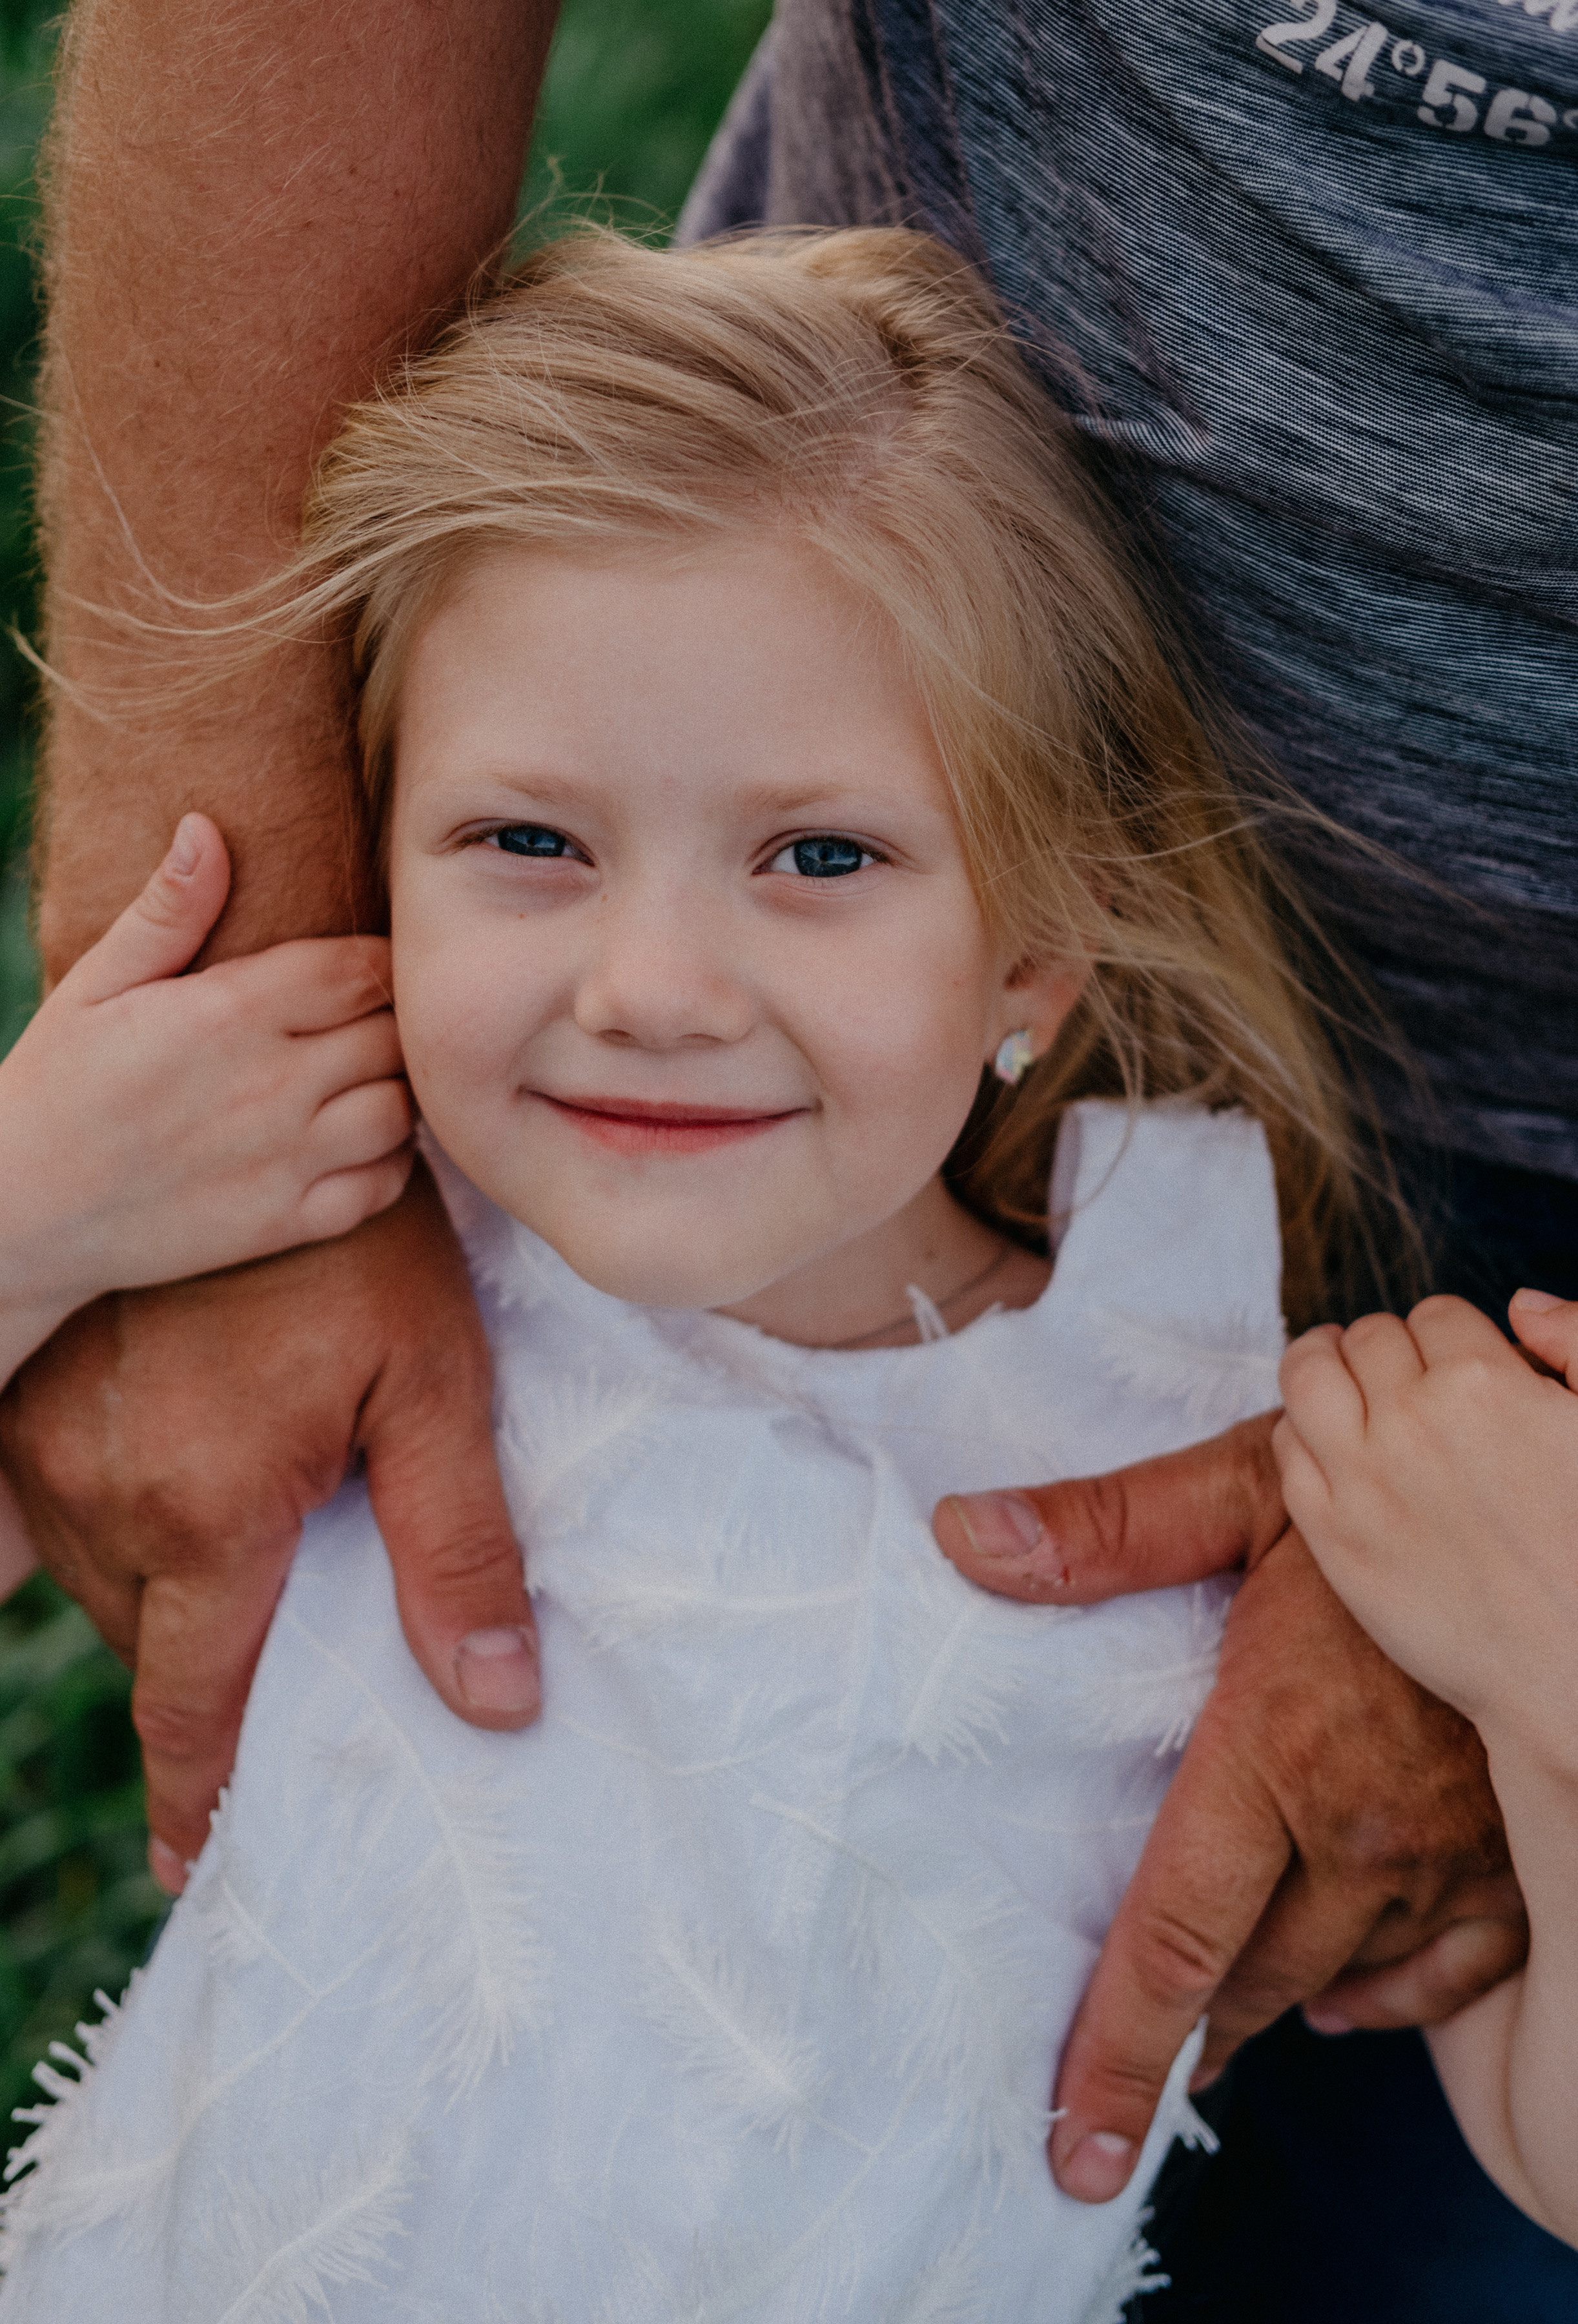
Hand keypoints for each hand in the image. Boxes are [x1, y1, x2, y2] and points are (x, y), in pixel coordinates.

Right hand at [0, 814, 412, 1334]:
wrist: (22, 1213)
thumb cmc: (57, 1088)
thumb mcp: (95, 986)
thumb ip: (167, 913)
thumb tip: (206, 829)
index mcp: (228, 1013)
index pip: (360, 968)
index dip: (379, 960)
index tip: (364, 965)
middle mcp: (270, 1085)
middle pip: (393, 1036)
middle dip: (393, 1022)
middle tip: (369, 1021)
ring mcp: (284, 1159)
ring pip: (402, 1110)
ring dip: (398, 1089)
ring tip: (368, 1077)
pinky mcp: (286, 1221)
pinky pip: (384, 1186)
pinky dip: (391, 1162)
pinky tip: (360, 1142)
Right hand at [0, 1159, 539, 1891]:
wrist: (270, 1113)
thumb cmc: (368, 1251)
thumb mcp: (439, 1387)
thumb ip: (461, 1550)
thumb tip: (497, 1706)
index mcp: (208, 1509)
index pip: (194, 1705)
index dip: (201, 1795)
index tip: (203, 1864)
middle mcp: (105, 1492)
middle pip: (154, 1649)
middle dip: (211, 1681)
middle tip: (275, 1688)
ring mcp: (51, 1446)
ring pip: (107, 1588)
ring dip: (170, 1607)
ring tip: (247, 1579)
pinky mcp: (29, 1403)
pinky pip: (61, 1523)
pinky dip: (121, 1546)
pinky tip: (175, 1521)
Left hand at [934, 1416, 1525, 2200]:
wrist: (1535, 1496)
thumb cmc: (1379, 1488)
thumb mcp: (1235, 1487)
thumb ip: (1100, 1529)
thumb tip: (960, 1538)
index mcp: (1275, 1751)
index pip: (1174, 1939)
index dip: (1116, 2057)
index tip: (1073, 2149)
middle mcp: (1363, 1830)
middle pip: (1249, 1981)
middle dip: (1181, 2046)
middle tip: (1122, 2095)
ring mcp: (1449, 1856)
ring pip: (1339, 1982)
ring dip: (1269, 2010)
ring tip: (1212, 2032)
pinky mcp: (1512, 1859)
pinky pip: (1445, 1975)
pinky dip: (1386, 1997)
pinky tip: (1343, 1999)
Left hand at [1277, 1291, 1577, 1764]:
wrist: (1569, 1674)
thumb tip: (1522, 1304)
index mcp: (1484, 1385)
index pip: (1436, 1315)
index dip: (1449, 1336)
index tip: (1457, 1364)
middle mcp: (1410, 1423)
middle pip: (1368, 1338)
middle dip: (1387, 1348)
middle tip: (1398, 1373)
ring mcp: (1361, 1480)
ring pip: (1307, 1374)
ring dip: (1321, 1364)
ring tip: (1335, 1373)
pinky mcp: (1330, 1536)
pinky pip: (1286, 1450)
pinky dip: (1300, 1432)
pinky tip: (1327, 1444)